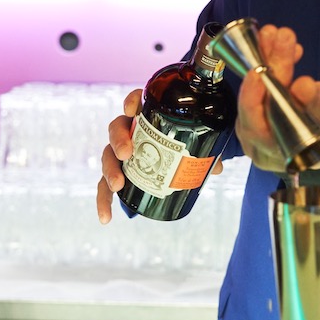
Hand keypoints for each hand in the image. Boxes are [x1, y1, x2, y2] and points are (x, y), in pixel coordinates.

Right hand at [95, 87, 224, 223]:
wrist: (173, 155)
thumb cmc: (184, 142)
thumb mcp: (197, 142)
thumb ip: (206, 150)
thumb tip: (217, 168)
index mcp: (148, 117)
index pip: (137, 101)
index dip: (132, 101)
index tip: (131, 109)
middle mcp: (130, 131)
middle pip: (116, 129)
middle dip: (118, 141)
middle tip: (127, 154)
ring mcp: (121, 152)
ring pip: (108, 156)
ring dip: (109, 170)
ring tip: (118, 185)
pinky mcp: (118, 172)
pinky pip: (104, 186)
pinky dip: (103, 201)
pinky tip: (106, 218)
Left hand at [237, 25, 319, 172]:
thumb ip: (316, 101)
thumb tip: (303, 86)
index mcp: (271, 150)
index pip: (253, 122)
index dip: (253, 96)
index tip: (258, 71)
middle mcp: (255, 139)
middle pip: (255, 98)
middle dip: (268, 63)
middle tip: (279, 37)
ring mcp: (254, 122)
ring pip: (256, 87)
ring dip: (268, 56)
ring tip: (279, 33)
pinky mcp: (258, 106)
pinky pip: (261, 82)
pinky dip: (272, 61)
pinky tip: (284, 44)